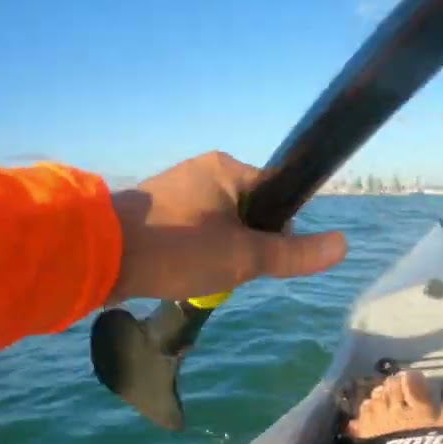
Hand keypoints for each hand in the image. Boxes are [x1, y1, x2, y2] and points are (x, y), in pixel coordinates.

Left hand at [106, 151, 346, 303]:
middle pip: (251, 214)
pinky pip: (194, 233)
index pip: (279, 196)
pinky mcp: (156, 212)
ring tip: (204, 275)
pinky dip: (196, 255)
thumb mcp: (243, 257)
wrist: (98, 255)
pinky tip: (184, 273)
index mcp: (228, 168)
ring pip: (222, 227)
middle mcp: (203, 170)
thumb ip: (294, 254)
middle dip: (248, 247)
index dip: (281, 232)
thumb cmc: (177, 248)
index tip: (263, 258)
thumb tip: (344, 245)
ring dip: (222, 254)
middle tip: (230, 272)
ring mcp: (177, 189)